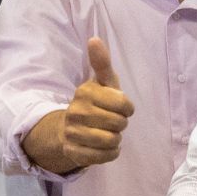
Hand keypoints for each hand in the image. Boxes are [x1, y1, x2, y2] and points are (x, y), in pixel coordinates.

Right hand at [59, 37, 133, 168]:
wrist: (69, 128)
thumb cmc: (95, 102)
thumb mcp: (102, 82)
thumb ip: (102, 62)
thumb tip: (94, 39)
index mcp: (85, 92)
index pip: (124, 105)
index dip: (127, 108)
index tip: (119, 107)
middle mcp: (76, 112)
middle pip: (119, 124)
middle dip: (121, 124)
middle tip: (111, 121)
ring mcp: (73, 133)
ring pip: (112, 141)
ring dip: (115, 139)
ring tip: (107, 133)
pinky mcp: (74, 152)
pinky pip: (105, 156)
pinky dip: (110, 153)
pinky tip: (103, 146)